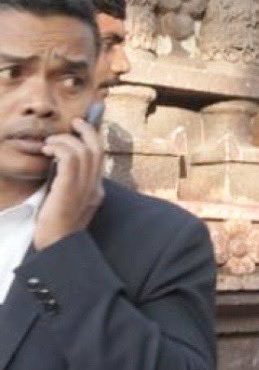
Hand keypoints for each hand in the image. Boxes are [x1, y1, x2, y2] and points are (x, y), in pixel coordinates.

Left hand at [34, 114, 104, 250]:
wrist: (56, 246)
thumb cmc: (57, 228)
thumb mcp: (70, 205)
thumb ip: (72, 188)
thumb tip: (63, 168)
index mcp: (97, 190)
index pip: (100, 158)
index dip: (93, 139)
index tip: (81, 129)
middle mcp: (95, 186)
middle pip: (98, 149)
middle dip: (87, 130)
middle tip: (75, 122)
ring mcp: (84, 187)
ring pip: (83, 150)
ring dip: (65, 140)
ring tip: (50, 143)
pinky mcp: (70, 188)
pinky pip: (70, 158)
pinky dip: (60, 148)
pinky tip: (48, 150)